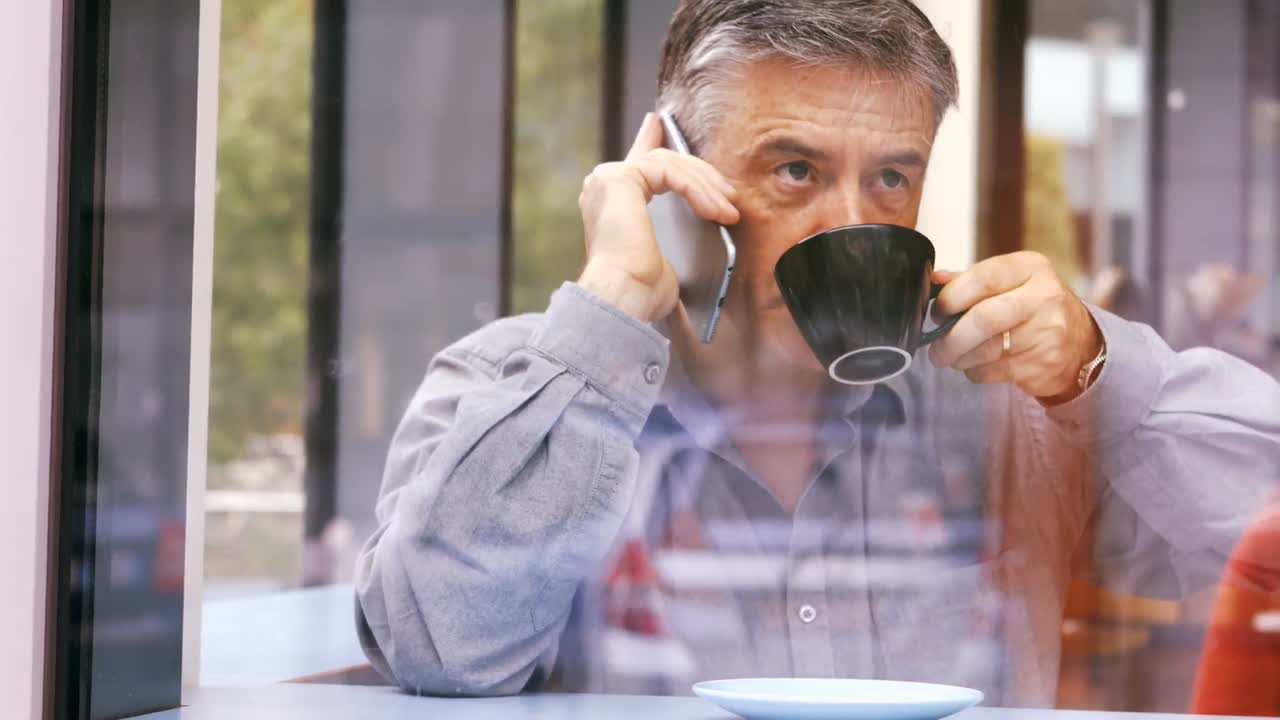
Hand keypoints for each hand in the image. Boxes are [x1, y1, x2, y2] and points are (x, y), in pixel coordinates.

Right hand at [576, 112, 738, 322]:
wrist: (623, 299)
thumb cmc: (641, 292)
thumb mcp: (664, 258)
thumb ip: (671, 235)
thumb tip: (700, 236)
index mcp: (609, 203)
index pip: (637, 163)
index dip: (650, 140)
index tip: (659, 123)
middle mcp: (603, 186)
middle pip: (662, 162)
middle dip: (702, 176)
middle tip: (730, 195)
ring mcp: (608, 179)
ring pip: (670, 163)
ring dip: (707, 186)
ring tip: (730, 211)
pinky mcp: (620, 178)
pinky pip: (670, 171)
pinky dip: (698, 189)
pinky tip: (716, 211)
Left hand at [927, 251, 1102, 403]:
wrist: (1079, 343)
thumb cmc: (1032, 308)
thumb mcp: (1010, 283)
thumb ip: (970, 281)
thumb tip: (934, 280)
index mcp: (1031, 267)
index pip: (983, 277)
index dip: (952, 296)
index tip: (937, 312)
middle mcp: (1045, 296)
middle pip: (984, 318)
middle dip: (951, 338)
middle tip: (936, 349)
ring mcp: (1048, 332)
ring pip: (986, 350)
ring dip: (960, 358)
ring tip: (952, 357)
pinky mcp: (1044, 363)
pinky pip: (994, 371)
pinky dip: (976, 371)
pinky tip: (978, 366)